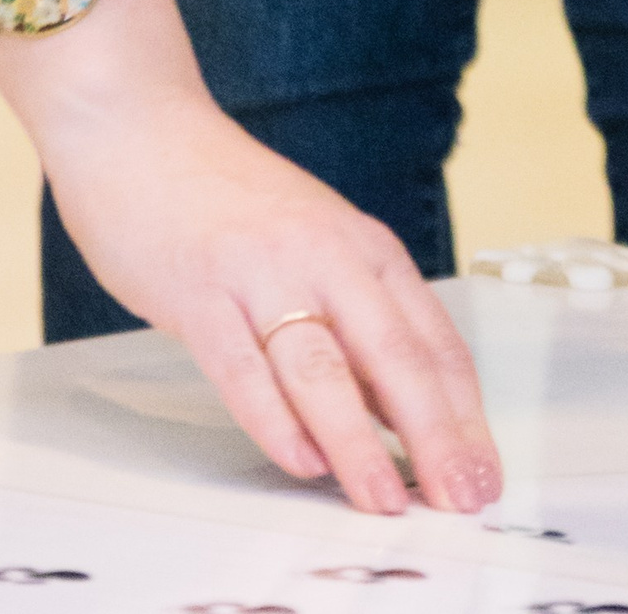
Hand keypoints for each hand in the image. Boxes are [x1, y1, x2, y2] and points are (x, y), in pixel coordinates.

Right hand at [24, 0, 498, 517]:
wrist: (143, 129)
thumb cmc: (229, 202)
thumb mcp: (314, 249)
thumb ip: (354, 322)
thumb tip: (395, 414)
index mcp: (364, 248)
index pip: (433, 341)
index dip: (464, 414)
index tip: (484, 472)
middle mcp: (325, 255)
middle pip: (394, 355)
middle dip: (435, 434)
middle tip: (461, 495)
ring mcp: (261, 271)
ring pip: (323, 367)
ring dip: (359, 441)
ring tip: (385, 499)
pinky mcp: (199, 290)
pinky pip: (241, 364)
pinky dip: (274, 416)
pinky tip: (299, 457)